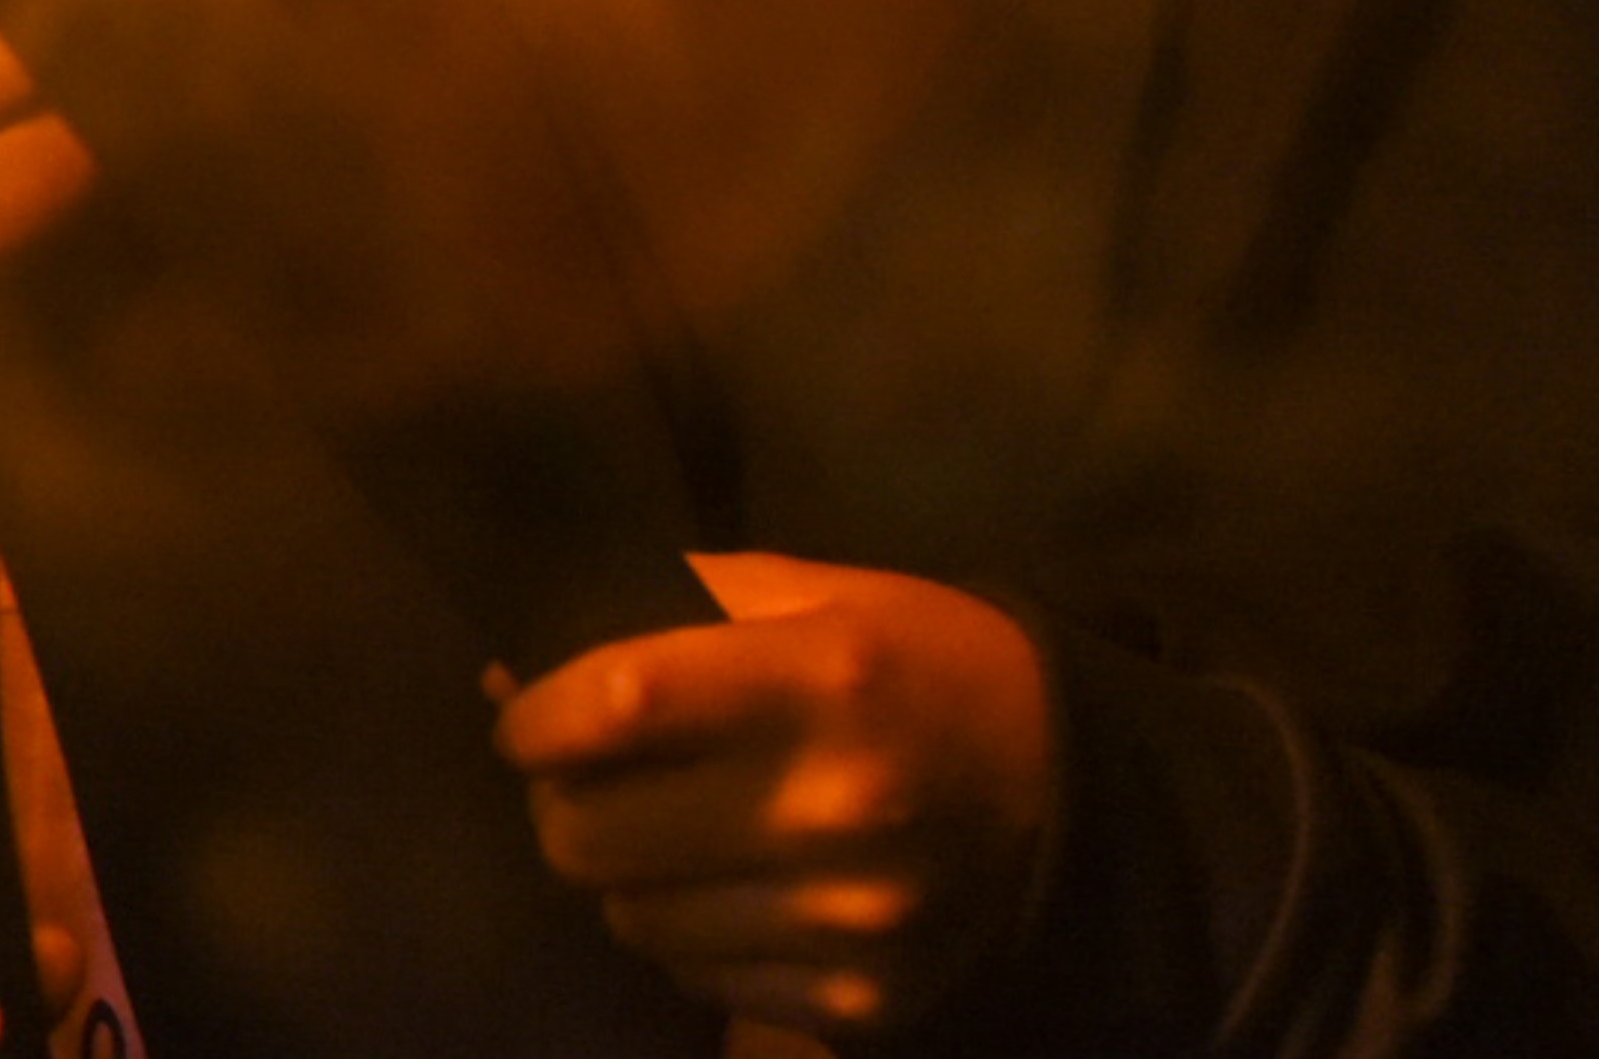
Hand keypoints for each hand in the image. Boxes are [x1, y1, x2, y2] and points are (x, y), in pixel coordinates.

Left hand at [493, 553, 1053, 1043]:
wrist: (1076, 803)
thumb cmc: (932, 667)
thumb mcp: (833, 596)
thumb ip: (685, 609)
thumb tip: (523, 660)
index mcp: (826, 680)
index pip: (620, 706)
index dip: (539, 717)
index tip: (525, 716)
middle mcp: (829, 809)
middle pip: (594, 835)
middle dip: (561, 801)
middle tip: (581, 778)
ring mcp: (841, 923)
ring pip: (630, 917)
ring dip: (621, 872)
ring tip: (662, 830)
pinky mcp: (852, 1002)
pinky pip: (693, 977)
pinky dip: (684, 932)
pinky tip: (725, 887)